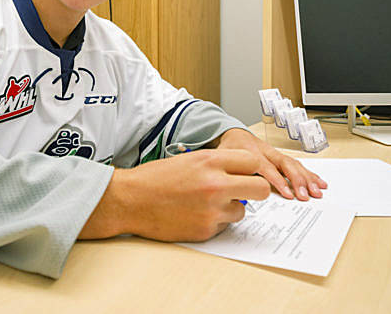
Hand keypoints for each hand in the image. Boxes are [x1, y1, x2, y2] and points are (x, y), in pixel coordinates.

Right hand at [80, 148, 270, 241]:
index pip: (253, 162)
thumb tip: (243, 173)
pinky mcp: (205, 230)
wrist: (129, 200)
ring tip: (205, 204)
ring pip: (242, 211)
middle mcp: (215, 184)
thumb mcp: (188, 160)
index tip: (247, 173)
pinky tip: (193, 214)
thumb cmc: (155, 178)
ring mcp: (212, 209)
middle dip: (255, 190)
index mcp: (210, 161)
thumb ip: (217, 165)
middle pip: (260, 189)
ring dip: (229, 208)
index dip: (252, 169)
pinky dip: (213, 222)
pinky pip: (223, 226)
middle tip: (243, 192)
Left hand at [212, 128, 327, 200]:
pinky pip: (298, 164)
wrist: (235, 134)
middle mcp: (267, 153)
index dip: (279, 181)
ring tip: (317, 191)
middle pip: (286, 165)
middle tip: (305, 195)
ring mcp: (276, 154)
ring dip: (307, 178)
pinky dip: (309, 174)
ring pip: (294, 164)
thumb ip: (230, 174)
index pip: (268, 168)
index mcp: (253, 153)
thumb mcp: (224, 160)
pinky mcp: (281, 157)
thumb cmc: (230, 149)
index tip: (288, 194)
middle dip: (298, 180)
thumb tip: (234, 194)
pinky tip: (319, 182)